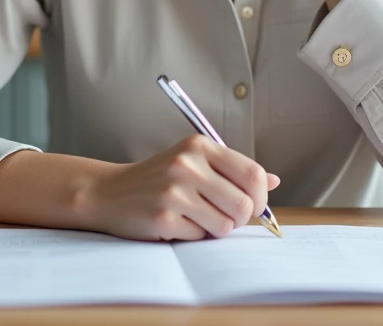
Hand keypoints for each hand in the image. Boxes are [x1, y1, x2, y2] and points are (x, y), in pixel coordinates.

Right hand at [77, 135, 279, 241]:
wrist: (109, 192)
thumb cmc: (158, 179)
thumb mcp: (194, 163)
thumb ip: (233, 171)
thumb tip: (274, 180)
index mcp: (200, 146)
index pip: (253, 173)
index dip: (261, 196)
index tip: (253, 205)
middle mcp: (187, 164)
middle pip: (244, 204)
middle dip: (239, 219)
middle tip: (223, 217)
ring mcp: (173, 190)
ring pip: (225, 225)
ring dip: (215, 229)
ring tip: (196, 218)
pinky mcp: (162, 217)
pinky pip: (200, 237)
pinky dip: (193, 235)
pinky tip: (176, 223)